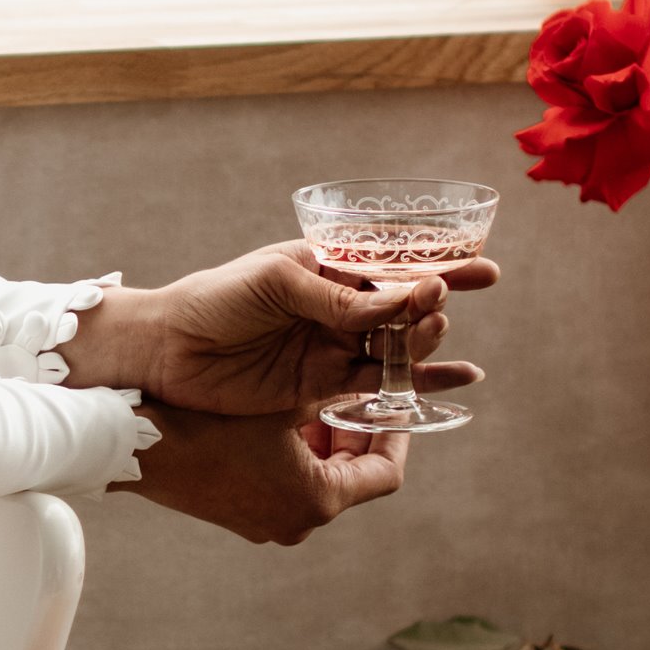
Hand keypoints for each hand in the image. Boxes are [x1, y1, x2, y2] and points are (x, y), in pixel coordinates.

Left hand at [62, 241, 489, 417]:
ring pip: (394, 346)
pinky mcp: (320, 387)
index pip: (394, 263)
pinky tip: (452, 383)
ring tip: (439, 336)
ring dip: (423, 342)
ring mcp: (330, 346)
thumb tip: (398, 304)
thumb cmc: (214, 300)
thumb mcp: (277, 282)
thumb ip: (337, 296)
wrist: (167, 352)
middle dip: (432, 305)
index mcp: (326, 266)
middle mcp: (335, 306)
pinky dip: (413, 384)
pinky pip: (377, 385)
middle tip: (441, 306)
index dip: (439, 265)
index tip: (482, 268)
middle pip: (402, 307)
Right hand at [122, 401, 410, 544]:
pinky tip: (281, 418)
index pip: (386, 472)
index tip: (394, 401)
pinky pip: (289, 486)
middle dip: (356, 432)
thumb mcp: (284, 397)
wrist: (138, 447)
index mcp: (320, 500)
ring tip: (316, 397)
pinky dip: (296, 456)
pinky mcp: (246, 518)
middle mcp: (300, 523)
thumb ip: (335, 390)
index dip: (397, 433)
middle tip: (354, 392)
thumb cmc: (210, 420)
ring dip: (325, 441)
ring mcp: (271, 524)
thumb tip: (374, 372)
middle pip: (354, 476)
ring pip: (321, 479)